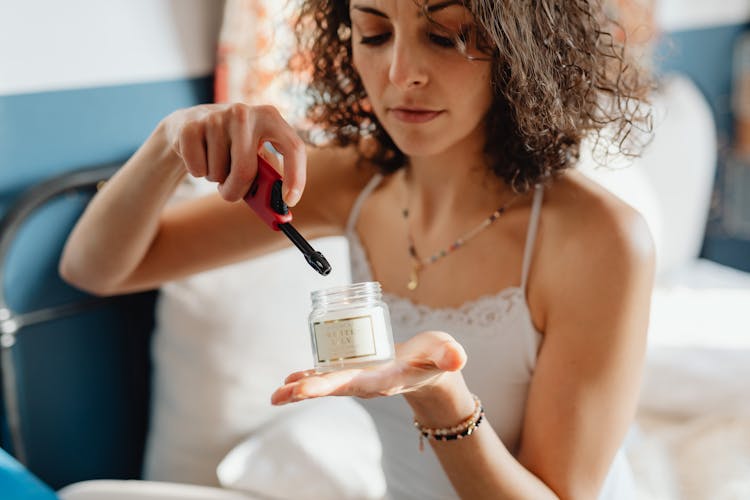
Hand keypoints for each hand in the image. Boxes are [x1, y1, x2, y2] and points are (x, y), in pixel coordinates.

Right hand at [162, 103, 306, 204]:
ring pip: (219, 173)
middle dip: (237, 192)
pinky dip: (198, 173)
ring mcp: (215, 117)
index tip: (290, 201)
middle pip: (245, 170)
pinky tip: (200, 156)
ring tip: (216, 161)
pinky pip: (198, 170)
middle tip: (232, 194)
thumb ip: (269, 179)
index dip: (295, 177)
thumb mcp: (256, 156)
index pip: (293, 147)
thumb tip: (279, 213)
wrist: (191, 124)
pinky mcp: (189, 127)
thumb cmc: (234, 148)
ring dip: (217, 180)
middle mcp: (244, 113)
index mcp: (270, 118)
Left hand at [271, 331, 467, 404]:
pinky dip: (308, 376)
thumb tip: (457, 358)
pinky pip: (328, 375)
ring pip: (327, 384)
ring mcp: (359, 379)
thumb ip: (449, 355)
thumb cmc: (437, 358)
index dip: (332, 384)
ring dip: (301, 388)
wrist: (431, 368)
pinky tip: (290, 378)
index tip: (308, 388)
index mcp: (386, 379)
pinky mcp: (355, 371)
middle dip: (308, 390)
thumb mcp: (445, 352)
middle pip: (334, 387)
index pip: (356, 383)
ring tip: (277, 393)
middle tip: (281, 395)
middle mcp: (368, 383)